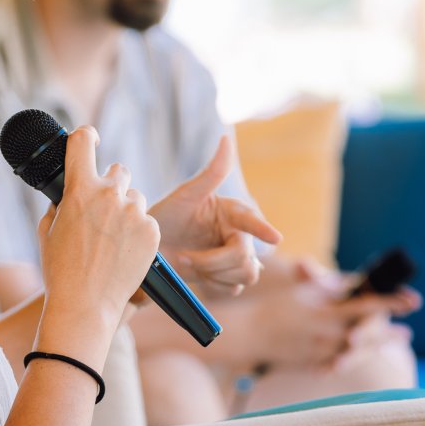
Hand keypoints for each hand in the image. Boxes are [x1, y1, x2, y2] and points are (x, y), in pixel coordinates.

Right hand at [34, 126, 160, 362]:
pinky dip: (139, 232)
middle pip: (118, 171)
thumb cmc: (60, 270)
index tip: (91, 139)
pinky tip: (125, 252)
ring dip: (127, 210)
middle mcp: (109, 194)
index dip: (86, 136)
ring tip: (113, 240)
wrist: (85, 305)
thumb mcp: (47, 231)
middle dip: (111, 186)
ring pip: (135, 197)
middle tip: (103, 212)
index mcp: (79, 190)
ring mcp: (133, 212)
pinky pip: (147, 220)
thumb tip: (67, 193)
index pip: (82, 142)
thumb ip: (59, 204)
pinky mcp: (151, 231)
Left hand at [149, 135, 281, 297]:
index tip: (273, 237)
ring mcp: (235, 257)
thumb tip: (226, 137)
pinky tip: (197, 273)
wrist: (150, 248)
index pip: (251, 220)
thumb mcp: (186, 194)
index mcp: (233, 212)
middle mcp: (240, 234)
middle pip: (245, 256)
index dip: (262, 228)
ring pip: (245, 275)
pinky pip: (232, 288)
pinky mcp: (228, 277)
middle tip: (184, 257)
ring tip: (189, 262)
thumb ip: (211, 171)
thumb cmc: (167, 215)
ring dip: (213, 274)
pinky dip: (212, 284)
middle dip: (214, 262)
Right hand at [238, 256, 420, 370]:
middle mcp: (327, 336)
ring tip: (392, 343)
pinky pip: (340, 364)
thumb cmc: (276, 308)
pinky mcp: (314, 365)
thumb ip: (329, 288)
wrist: (251, 335)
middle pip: (367, 335)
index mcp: (326, 314)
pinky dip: (353, 360)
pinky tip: (364, 356)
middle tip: (407, 332)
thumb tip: (352, 282)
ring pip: (357, 353)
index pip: (366, 307)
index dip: (391, 303)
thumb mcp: (303, 293)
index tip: (411, 301)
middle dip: (388, 333)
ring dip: (376, 347)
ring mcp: (322, 354)